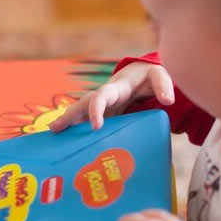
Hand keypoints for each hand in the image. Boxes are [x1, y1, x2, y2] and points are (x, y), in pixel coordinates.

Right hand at [48, 62, 174, 131]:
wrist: (140, 76)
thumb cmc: (149, 76)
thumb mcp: (159, 75)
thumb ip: (164, 85)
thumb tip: (168, 100)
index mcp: (116, 88)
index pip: (101, 97)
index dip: (96, 110)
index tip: (95, 126)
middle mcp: (104, 97)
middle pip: (82, 105)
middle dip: (69, 116)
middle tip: (56, 129)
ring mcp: (101, 107)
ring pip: (80, 114)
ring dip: (67, 125)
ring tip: (52, 138)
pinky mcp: (102, 116)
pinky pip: (85, 123)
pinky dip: (75, 132)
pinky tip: (66, 145)